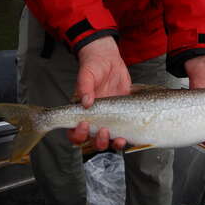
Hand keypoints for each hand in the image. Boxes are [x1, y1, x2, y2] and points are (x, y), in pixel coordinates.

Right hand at [67, 36, 130, 150]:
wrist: (109, 60)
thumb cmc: (93, 67)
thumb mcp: (87, 74)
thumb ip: (84, 87)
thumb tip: (85, 102)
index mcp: (81, 112)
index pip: (74, 132)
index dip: (77, 134)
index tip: (84, 124)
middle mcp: (94, 119)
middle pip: (91, 141)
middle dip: (98, 141)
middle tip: (103, 131)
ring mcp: (109, 119)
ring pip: (108, 141)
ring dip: (112, 143)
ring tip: (119, 139)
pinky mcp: (122, 116)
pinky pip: (123, 132)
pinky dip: (126, 137)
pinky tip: (130, 136)